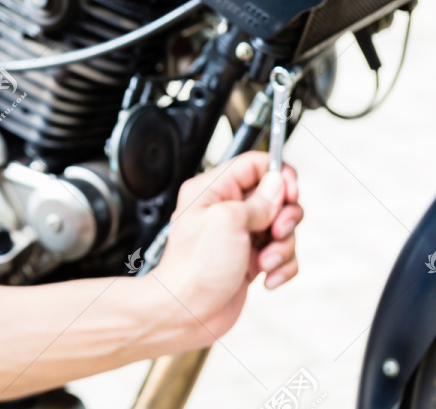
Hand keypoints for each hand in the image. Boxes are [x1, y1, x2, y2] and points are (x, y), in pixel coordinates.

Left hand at [151, 151, 302, 344]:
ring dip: (283, 247)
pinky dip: (282, 266)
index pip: (255, 164)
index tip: (289, 194)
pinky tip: (268, 278)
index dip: (279, 175)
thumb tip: (278, 184)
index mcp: (212, 189)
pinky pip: (281, 254)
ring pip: (282, 228)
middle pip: (276, 196)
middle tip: (276, 232)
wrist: (185, 312)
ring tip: (265, 263)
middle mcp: (226, 209)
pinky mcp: (249, 259)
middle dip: (285, 217)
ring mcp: (239, 235)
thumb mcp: (228, 221)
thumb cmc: (193, 268)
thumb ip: (258, 200)